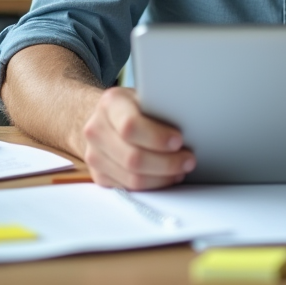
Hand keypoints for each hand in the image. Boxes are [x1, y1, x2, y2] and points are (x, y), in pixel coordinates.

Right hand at [81, 87, 195, 189]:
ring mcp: (94, 155)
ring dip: (162, 178)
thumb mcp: (145, 96)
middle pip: (132, 157)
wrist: (105, 118)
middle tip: (188, 160)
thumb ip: (160, 107)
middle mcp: (96, 129)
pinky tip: (166, 177)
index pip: (130, 126)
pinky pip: (128, 189)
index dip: (157, 137)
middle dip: (166, 163)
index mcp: (110, 104)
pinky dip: (152, 186)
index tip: (178, 140)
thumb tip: (191, 122)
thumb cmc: (134, 106)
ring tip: (181, 170)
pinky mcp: (99, 175)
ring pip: (132, 178)